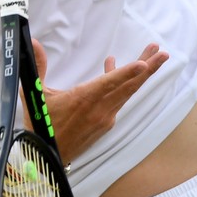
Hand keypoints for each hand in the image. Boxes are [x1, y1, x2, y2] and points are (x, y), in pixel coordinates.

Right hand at [25, 40, 169, 164]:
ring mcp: (105, 117)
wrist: (47, 155)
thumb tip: (33, 42)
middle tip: (162, 52)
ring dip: (141, 75)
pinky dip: (122, 84)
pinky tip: (114, 69)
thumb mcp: (35, 94)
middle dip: (147, 68)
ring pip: (127, 93)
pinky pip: (118, 100)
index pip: (108, 83)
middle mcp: (99, 109)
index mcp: (83, 100)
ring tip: (152, 57)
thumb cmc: (40, 124)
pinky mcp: (106, 123)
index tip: (143, 64)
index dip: (126, 73)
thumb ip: (37, 66)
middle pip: (128, 86)